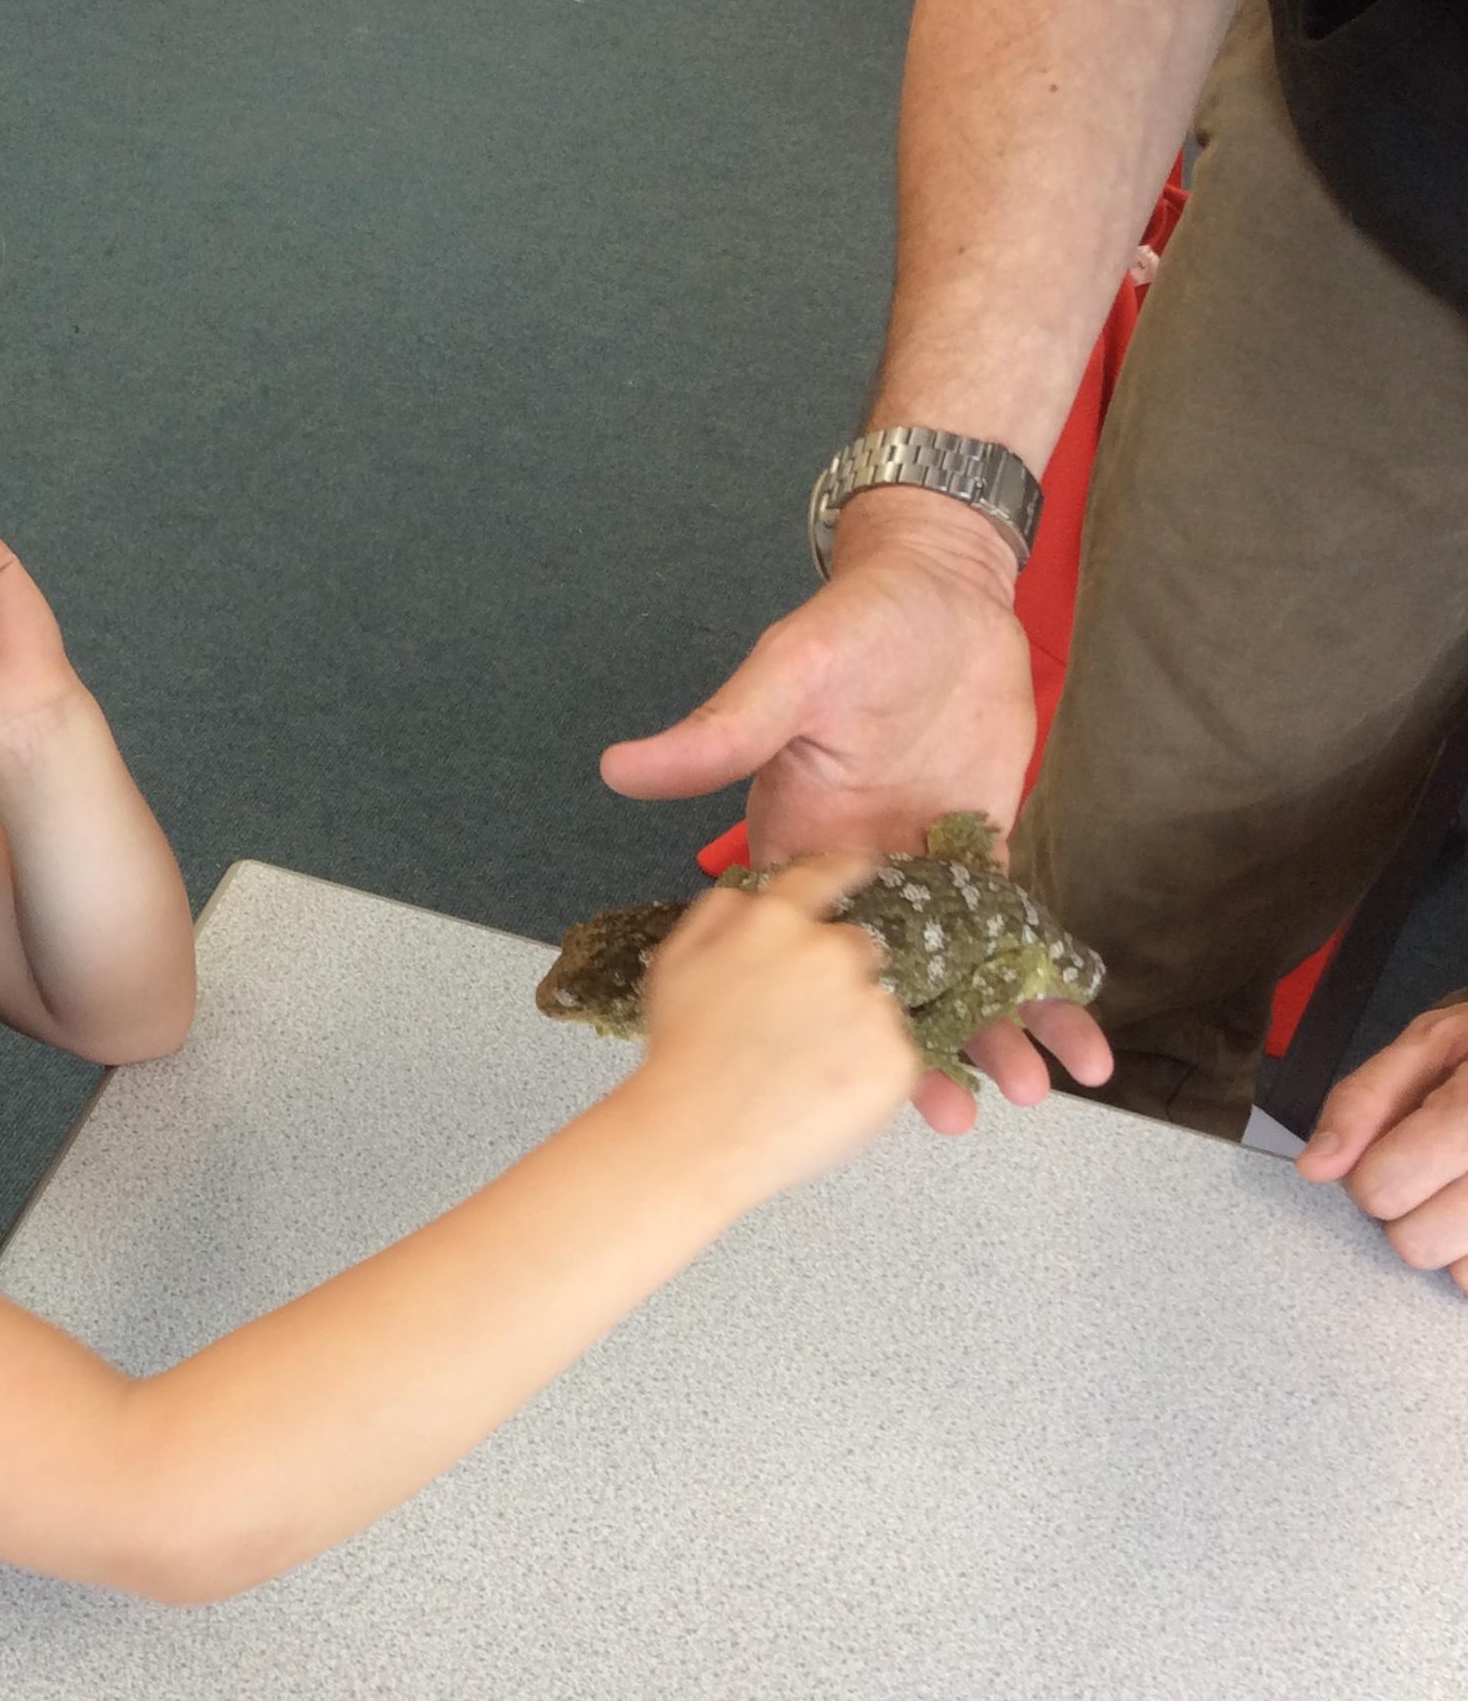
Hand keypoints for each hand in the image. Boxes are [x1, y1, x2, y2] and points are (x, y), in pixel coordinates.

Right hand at [596, 489, 1109, 1128]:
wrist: (942, 588)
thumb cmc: (855, 623)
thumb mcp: (788, 677)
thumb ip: (720, 733)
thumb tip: (621, 767)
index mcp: (795, 845)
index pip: (799, 952)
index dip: (818, 1020)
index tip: (846, 1076)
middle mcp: (857, 874)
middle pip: (885, 984)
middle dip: (920, 1052)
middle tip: (958, 1113)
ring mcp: (925, 870)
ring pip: (955, 973)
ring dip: (993, 1033)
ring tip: (1036, 1088)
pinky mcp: (985, 854)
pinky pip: (1014, 936)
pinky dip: (1044, 986)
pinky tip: (1080, 1037)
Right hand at [628, 854, 922, 1207]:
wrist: (699, 1135)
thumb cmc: (681, 1057)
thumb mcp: (675, 963)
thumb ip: (717, 914)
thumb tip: (749, 895)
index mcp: (774, 922)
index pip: (823, 874)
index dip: (844, 868)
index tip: (863, 864)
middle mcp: (830, 952)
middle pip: (856, 948)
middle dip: (836, 978)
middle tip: (796, 1026)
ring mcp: (869, 1005)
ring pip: (876, 1006)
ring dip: (853, 1029)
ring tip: (802, 1070)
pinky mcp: (898, 1060)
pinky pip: (898, 1057)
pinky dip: (869, 1074)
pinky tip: (823, 1093)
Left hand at [1299, 998, 1467, 1290]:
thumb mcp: (1434, 1041)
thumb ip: (1364, 1100)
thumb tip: (1315, 1167)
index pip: (1385, 1185)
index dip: (1369, 1173)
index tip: (1388, 1151)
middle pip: (1415, 1242)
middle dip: (1406, 1209)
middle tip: (1431, 1169)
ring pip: (1459, 1273)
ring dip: (1448, 1235)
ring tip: (1464, 1184)